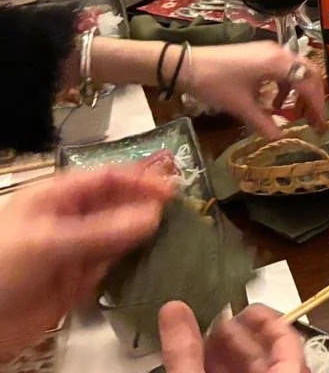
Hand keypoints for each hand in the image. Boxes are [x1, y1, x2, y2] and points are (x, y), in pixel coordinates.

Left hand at [0, 165, 172, 359]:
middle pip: (116, 203)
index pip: (105, 178)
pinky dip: (133, 261)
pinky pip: (113, 264)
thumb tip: (155, 216)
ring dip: (144, 233)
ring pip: (119, 234)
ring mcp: (75, 250)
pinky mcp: (79, 279)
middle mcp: (69, 218)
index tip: (172, 190)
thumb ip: (102, 230)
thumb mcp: (48, 243)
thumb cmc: (1, 269)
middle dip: (146, 205)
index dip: (139, 180)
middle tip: (182, 210)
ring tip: (177, 232)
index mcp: (54, 197)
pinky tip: (155, 259)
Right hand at [160, 302, 308, 372]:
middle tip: (214, 321)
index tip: (243, 306)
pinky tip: (200, 365)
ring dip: (228, 356)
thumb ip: (186, 352)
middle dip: (239, 337)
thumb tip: (174, 308)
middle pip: (269, 355)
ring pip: (255, 372)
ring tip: (202, 340)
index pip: (288, 338)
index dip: (266, 318)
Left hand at [182, 42, 327, 140]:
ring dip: (301, 92)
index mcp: (279, 63)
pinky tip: (275, 102)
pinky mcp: (261, 52)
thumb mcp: (241, 107)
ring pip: (298, 70)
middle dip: (314, 98)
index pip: (308, 85)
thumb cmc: (215, 83)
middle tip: (315, 120)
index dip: (317, 107)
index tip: (321, 126)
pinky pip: (284, 68)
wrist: (186, 64)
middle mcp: (280, 53)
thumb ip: (264, 123)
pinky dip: (286, 86)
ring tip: (296, 113)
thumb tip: (280, 139)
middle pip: (309, 74)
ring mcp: (270, 50)